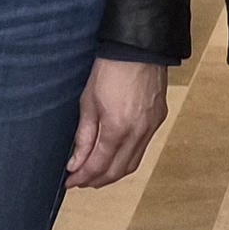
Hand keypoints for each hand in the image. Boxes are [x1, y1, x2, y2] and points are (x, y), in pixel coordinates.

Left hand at [66, 59, 170, 186]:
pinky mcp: (158, 120)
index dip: (82, 177)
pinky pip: (142, 149)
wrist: (138, 48)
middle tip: (81, 181)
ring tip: (96, 173)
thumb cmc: (110, 69)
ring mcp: (151, 128)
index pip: (98, 165)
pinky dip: (127, 159)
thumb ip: (83, 137)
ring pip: (132, 164)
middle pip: (116, 171)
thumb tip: (75, 163)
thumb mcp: (88, 103)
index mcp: (117, 128)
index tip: (70, 181)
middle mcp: (138, 133)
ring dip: (113, 173)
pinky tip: (115, 156)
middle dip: (96, 180)